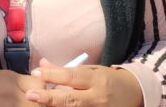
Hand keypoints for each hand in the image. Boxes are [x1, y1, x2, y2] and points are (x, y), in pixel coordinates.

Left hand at [25, 59, 142, 106]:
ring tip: (38, 104)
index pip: (71, 77)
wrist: (135, 94)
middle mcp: (98, 97)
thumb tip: (42, 64)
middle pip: (70, 99)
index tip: (36, 72)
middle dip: (49, 98)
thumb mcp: (90, 70)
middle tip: (30, 95)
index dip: (52, 75)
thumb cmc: (108, 80)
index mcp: (97, 80)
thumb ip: (66, 69)